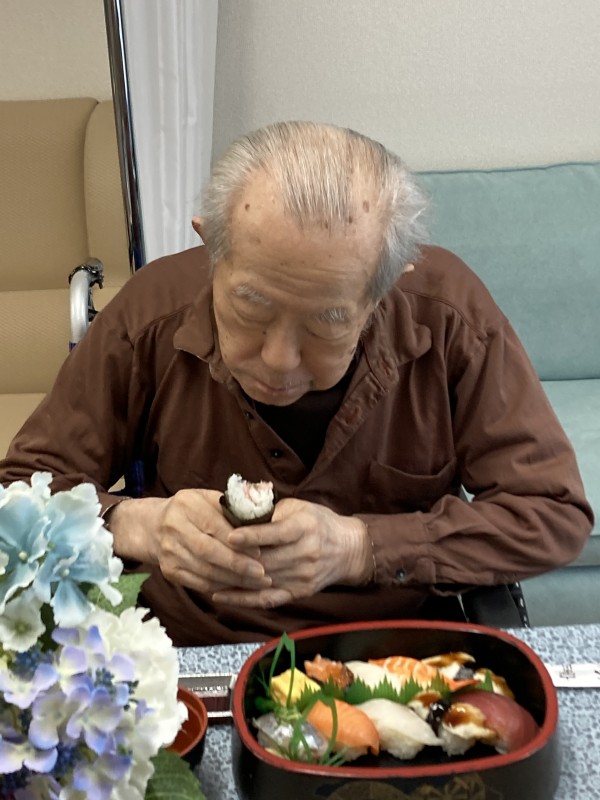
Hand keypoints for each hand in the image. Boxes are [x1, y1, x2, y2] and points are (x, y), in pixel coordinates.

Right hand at [107, 490, 271, 597]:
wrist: (152, 526)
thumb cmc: (191, 510)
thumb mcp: (207, 498)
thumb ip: (231, 506)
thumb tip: (262, 519)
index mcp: (186, 504)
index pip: (213, 524)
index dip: (236, 540)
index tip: (259, 551)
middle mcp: (173, 527)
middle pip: (207, 550)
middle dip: (236, 564)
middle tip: (261, 573)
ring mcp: (169, 551)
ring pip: (204, 570)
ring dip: (232, 579)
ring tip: (256, 582)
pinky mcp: (169, 571)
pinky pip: (198, 582)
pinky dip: (220, 586)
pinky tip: (238, 586)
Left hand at [211, 498, 372, 607]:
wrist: (347, 549)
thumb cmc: (317, 522)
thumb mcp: (298, 507)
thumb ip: (270, 511)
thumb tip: (237, 510)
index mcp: (304, 528)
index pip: (275, 533)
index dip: (251, 536)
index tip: (229, 536)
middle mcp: (305, 554)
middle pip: (266, 560)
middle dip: (236, 559)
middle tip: (207, 555)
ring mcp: (302, 577)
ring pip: (262, 581)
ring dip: (233, 580)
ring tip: (205, 574)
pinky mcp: (298, 593)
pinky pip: (266, 600)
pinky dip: (242, 599)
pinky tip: (220, 595)